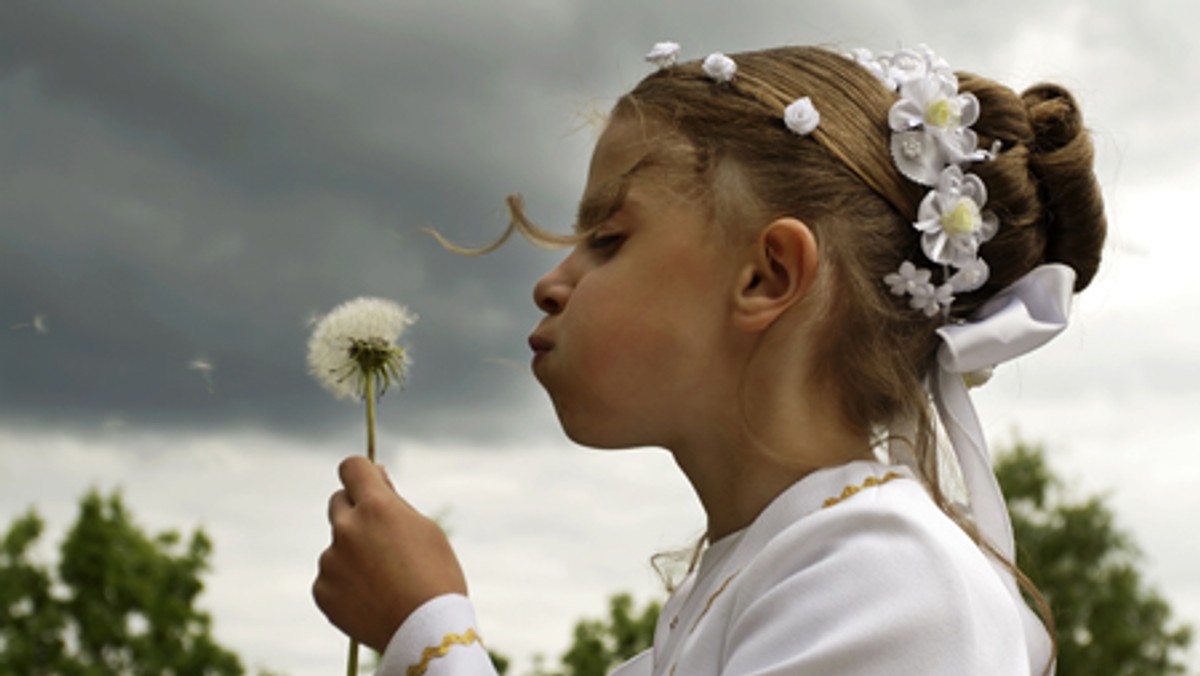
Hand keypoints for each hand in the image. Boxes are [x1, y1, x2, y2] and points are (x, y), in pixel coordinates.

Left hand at [313, 456, 467, 651]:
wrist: (426, 632)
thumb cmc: (436, 576)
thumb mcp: (425, 529)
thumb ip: (394, 500)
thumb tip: (375, 474)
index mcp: (376, 507)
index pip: (351, 467)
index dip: (361, 473)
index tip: (368, 483)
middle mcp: (347, 529)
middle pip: (339, 502)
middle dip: (356, 511)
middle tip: (382, 537)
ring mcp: (330, 560)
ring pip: (337, 544)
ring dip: (353, 552)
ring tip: (384, 579)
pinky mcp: (322, 589)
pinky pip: (330, 575)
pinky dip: (345, 582)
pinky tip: (370, 596)